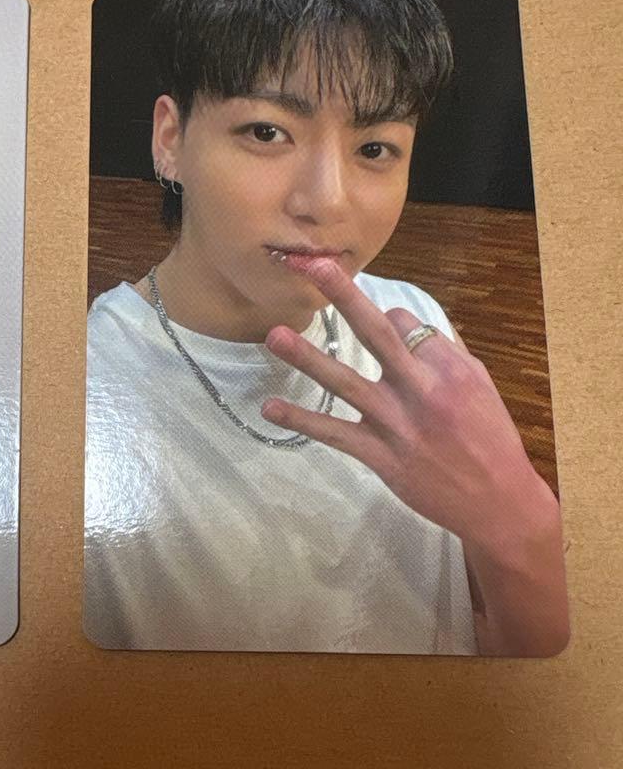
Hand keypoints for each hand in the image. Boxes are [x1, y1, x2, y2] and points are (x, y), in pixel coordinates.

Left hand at [259, 257, 552, 561]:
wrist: (499, 503)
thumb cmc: (489, 438)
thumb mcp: (479, 385)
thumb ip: (439, 354)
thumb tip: (401, 323)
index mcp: (449, 367)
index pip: (402, 324)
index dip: (388, 322)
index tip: (387, 330)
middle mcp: (422, 389)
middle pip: (377, 333)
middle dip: (344, 296)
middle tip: (313, 266)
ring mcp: (397, 423)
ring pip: (346, 382)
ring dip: (308, 358)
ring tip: (274, 335)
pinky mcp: (380, 456)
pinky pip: (334, 433)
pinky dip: (301, 420)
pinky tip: (270, 408)